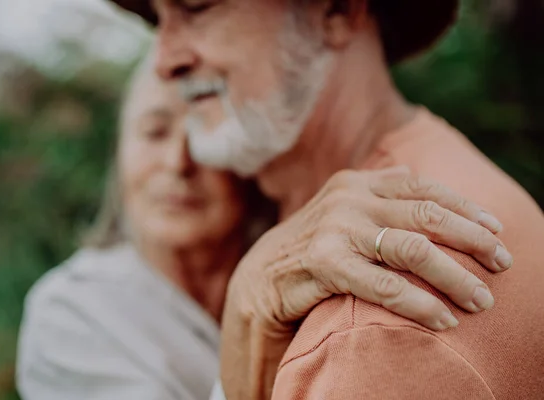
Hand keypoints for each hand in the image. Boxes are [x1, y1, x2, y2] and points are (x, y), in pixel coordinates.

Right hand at [219, 166, 511, 399]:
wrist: (258, 278)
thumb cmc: (311, 247)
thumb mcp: (342, 211)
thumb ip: (377, 194)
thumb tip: (417, 178)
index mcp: (356, 182)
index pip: (423, 187)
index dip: (465, 207)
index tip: (496, 229)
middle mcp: (348, 200)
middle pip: (426, 216)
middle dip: (472, 240)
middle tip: (502, 263)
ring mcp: (334, 230)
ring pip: (412, 249)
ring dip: (454, 276)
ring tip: (480, 300)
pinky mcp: (324, 264)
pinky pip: (385, 286)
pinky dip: (419, 304)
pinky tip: (441, 319)